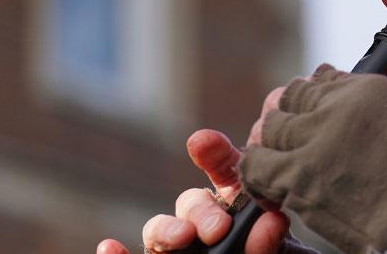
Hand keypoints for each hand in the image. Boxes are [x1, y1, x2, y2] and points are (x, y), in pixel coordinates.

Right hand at [96, 129, 290, 253]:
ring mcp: (182, 247)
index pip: (227, 171)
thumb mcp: (278, 241)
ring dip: (164, 230)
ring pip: (160, 232)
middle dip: (200, 212)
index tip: (203, 143)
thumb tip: (270, 219)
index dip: (214, 154)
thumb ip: (271, 233)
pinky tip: (109, 247)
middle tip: (219, 228)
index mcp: (239, 205)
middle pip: (191, 204)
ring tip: (181, 237)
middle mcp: (205, 224)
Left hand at [240, 66, 386, 251]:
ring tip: (284, 160)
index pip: (319, 79)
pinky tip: (269, 180)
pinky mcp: (299, 176)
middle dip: (289, 116)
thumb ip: (359, 98)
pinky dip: (257, 171)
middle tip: (295, 139)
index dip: (310, 98)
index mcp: (364, 88)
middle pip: (291, 99)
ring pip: (271, 128)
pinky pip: (257, 165)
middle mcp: (338, 105)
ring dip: (273, 142)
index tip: (310, 113)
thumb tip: (325, 80)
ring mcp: (316, 138)